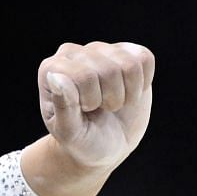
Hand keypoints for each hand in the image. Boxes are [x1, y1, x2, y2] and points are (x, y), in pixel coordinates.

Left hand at [36, 41, 153, 172]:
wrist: (104, 146)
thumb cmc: (81, 140)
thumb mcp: (69, 132)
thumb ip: (62, 106)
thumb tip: (55, 75)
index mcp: (51, 69)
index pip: (85, 76)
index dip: (91, 100)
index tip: (83, 111)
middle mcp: (73, 53)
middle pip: (109, 70)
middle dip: (110, 99)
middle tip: (99, 110)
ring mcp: (100, 49)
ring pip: (130, 64)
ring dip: (127, 93)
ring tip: (112, 102)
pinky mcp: (126, 52)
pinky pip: (145, 59)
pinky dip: (143, 83)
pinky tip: (128, 92)